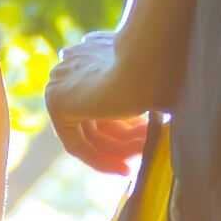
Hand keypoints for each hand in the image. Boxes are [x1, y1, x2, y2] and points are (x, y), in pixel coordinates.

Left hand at [45, 29, 155, 175]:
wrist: (152, 58)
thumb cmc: (164, 69)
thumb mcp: (158, 86)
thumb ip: (146, 102)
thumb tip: (161, 123)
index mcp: (96, 50)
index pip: (107, 98)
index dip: (129, 124)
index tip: (148, 139)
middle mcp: (75, 62)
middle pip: (98, 116)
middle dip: (126, 138)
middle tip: (149, 149)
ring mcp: (63, 80)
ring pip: (91, 132)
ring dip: (121, 149)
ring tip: (146, 153)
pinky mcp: (56, 101)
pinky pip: (76, 143)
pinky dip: (99, 159)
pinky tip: (125, 169)